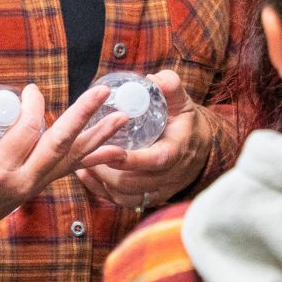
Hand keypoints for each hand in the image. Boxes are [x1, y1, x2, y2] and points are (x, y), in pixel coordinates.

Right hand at [0, 82, 129, 239]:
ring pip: (72, 159)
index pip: (27, 130)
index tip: (30, 89)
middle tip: (103, 92)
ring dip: (99, 137)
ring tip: (122, 118)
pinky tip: (115, 149)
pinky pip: (70, 170)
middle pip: (60, 145)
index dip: (32, 104)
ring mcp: (34, 186)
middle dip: (84, 116)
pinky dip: (93, 158)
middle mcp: (23, 180)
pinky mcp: (39, 186)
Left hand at [78, 71, 210, 210]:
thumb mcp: (181, 101)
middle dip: (107, 171)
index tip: (109, 150)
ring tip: (83, 162)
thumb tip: (153, 79)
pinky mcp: (148, 198)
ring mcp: (159, 190)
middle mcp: (169, 175)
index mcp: (177, 150)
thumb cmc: (184, 122)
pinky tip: (86, 174)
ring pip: (126, 196)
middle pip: (135, 182)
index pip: (156, 160)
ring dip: (102, 181)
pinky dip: (101, 190)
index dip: (132, 159)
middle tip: (85, 153)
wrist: (198, 149)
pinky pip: (122, 202)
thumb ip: (170, 86)